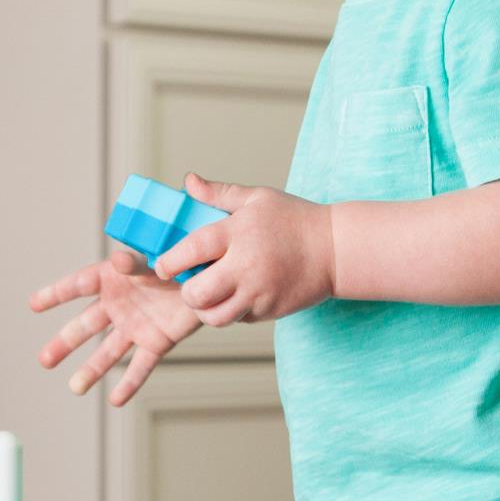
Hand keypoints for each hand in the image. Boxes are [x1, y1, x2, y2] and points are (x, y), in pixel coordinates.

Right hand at [29, 247, 202, 404]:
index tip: (33, 304)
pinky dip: (130, 383)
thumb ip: (137, 262)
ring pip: (108, 351)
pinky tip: (116, 400)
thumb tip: (118, 259)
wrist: (211, 277)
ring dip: (92, 369)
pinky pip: (141, 365)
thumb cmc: (179, 260)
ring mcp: (135, 325)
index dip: (56, 293)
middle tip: (44, 360)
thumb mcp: (157, 256)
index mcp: (113, 277)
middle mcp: (118, 304)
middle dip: (65, 342)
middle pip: (86, 325)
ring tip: (76, 388)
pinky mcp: (156, 342)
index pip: (79, 285)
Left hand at [153, 173, 334, 324]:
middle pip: (199, 293)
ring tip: (208, 297)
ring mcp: (259, 291)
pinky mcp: (270, 310)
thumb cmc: (294, 219)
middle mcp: (247, 265)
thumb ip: (219, 193)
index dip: (171, 261)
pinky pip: (238, 319)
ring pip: (216, 316)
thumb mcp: (258, 198)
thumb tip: (188, 181)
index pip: (193, 248)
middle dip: (186, 293)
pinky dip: (230, 312)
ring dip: (205, 310)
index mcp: (239, 232)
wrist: (336, 249)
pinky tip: (235, 296)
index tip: (163, 265)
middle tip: (188, 285)